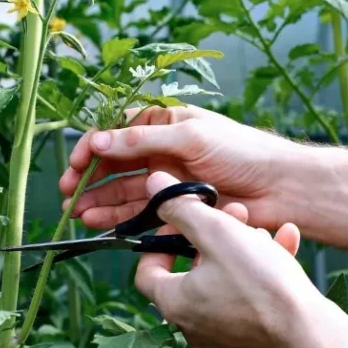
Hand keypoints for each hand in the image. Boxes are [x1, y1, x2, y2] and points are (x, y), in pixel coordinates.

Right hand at [59, 105, 301, 231]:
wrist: (281, 188)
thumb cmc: (241, 151)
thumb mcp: (190, 136)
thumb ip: (142, 141)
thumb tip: (100, 140)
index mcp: (164, 125)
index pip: (118, 132)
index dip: (94, 146)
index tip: (76, 163)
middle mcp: (160, 151)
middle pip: (114, 164)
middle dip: (89, 178)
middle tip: (67, 193)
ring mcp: (165, 180)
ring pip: (122, 190)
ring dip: (98, 200)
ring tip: (77, 213)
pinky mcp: (173, 208)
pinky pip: (138, 212)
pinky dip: (117, 217)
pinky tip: (98, 222)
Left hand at [137, 171, 322, 347]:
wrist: (311, 335)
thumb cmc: (259, 283)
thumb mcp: (217, 232)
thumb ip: (182, 208)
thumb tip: (153, 184)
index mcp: (173, 303)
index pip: (146, 271)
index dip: (160, 242)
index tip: (183, 224)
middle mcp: (191, 325)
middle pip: (190, 272)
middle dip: (212, 238)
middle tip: (234, 217)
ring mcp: (221, 337)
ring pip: (224, 282)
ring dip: (240, 251)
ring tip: (262, 231)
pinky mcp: (251, 341)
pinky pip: (248, 300)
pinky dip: (261, 274)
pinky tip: (285, 243)